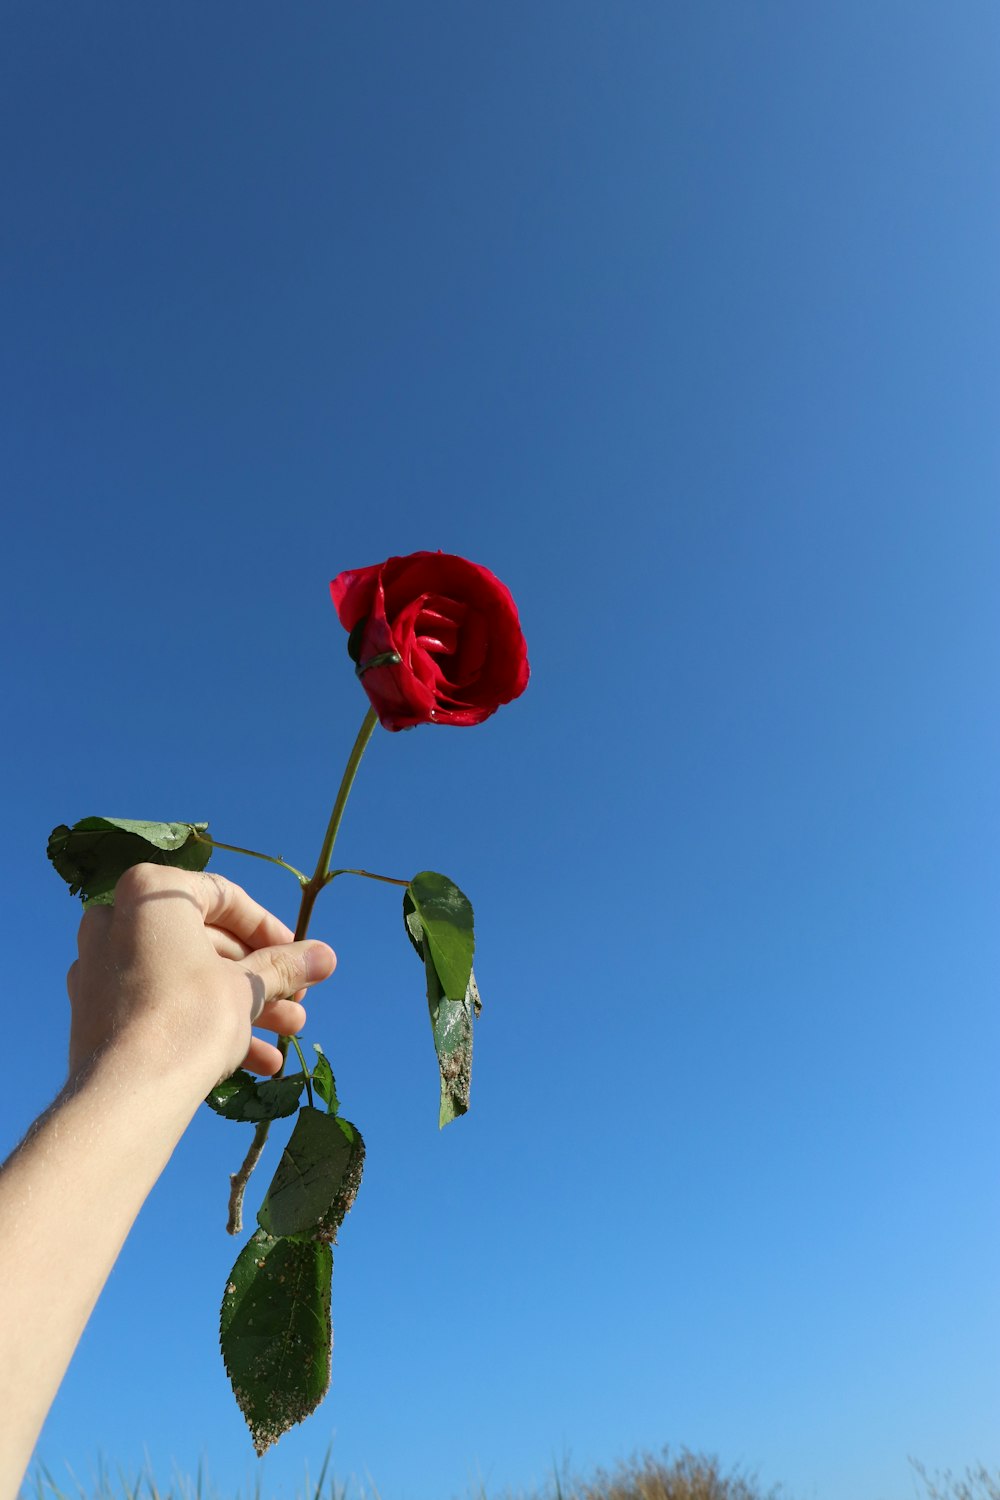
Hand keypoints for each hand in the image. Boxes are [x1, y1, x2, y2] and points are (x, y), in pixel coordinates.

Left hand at [66, 864, 335, 1089]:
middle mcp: (115, 920)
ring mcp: (100, 968)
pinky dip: (201, 1024)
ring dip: (241, 1005)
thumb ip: (285, 966)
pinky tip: (254, 1062)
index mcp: (150, 894)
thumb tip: (326, 956)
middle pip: (205, 942)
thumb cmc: (192, 1018)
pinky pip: (159, 1005)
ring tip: (288, 1034)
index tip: (298, 958)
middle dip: (260, 977)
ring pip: (184, 978)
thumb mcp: (248, 986)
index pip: (224, 898)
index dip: (269, 931)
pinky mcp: (95, 1013)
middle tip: (298, 1003)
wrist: (128, 1093)